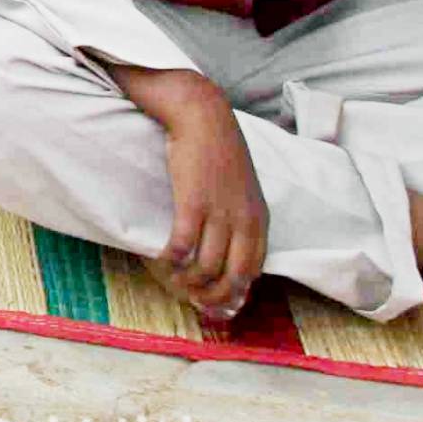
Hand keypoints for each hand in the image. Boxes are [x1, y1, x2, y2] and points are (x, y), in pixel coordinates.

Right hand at [126, 70, 267, 321]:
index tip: (215, 302)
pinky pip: (182, 246)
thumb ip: (241, 223)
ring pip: (206, 267)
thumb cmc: (220, 155)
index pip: (252, 273)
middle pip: (232, 278)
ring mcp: (220, 213)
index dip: (232, 294)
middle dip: (212, 297)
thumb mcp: (244, 192)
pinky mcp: (193, 203)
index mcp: (260, 222)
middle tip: (192, 299)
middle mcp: (244, 222)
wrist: (204, 118)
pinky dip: (172, 260)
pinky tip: (162, 258)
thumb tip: (229, 255)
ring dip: (187, 280)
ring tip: (174, 277)